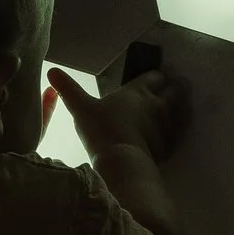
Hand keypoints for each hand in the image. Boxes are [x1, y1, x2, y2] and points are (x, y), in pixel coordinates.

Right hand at [48, 65, 191, 161]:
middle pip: (176, 91)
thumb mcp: (81, 107)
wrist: (121, 162)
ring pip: (181, 112)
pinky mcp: (168, 147)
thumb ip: (68, 89)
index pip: (154, 77)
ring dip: (179, 109)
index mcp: (138, 92)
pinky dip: (174, 133)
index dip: (156, 76)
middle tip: (172, 89)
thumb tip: (52, 72)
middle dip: (174, 88)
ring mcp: (166, 127)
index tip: (156, 76)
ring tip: (176, 110)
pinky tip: (169, 136)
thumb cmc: (101, 129)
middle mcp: (157, 106)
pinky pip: (176, 136)